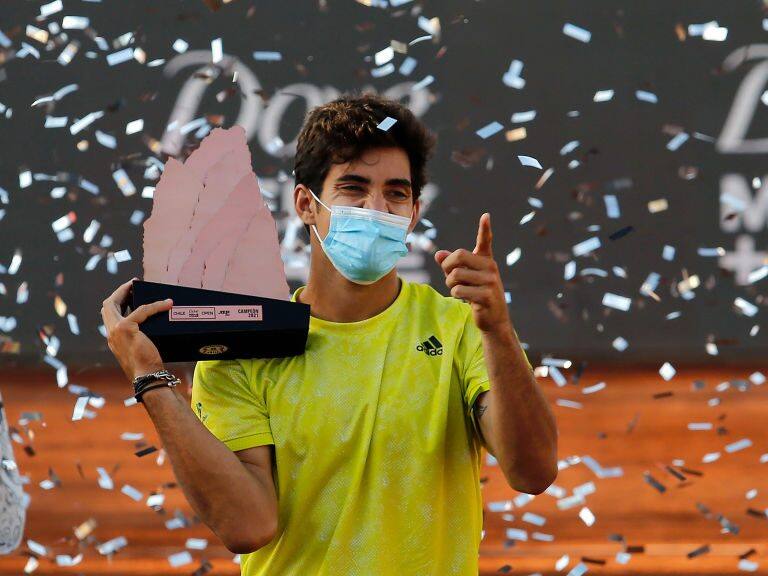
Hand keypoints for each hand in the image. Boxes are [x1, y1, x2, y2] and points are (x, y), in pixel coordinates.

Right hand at [101, 277, 171, 380]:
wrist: (147, 376)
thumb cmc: (148, 366)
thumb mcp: (140, 348)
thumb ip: (140, 337)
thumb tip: (154, 325)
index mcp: (113, 338)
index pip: (108, 315)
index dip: (117, 301)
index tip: (128, 292)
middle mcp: (110, 334)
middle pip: (107, 305)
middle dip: (118, 291)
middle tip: (132, 283)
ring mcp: (115, 331)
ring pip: (114, 302)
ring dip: (127, 290)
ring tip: (139, 284)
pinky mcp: (126, 329)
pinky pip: (141, 310)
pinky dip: (155, 305)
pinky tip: (166, 304)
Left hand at [434, 212, 510, 333]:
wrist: (493, 319)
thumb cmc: (476, 294)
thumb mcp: (463, 278)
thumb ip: (451, 265)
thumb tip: (438, 254)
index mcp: (485, 260)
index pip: (485, 241)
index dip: (484, 229)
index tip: (485, 215)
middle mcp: (490, 267)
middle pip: (458, 256)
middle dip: (446, 267)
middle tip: (449, 277)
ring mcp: (490, 281)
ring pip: (455, 275)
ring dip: (450, 284)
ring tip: (459, 290)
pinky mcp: (486, 295)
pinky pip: (459, 290)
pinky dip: (456, 295)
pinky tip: (465, 299)